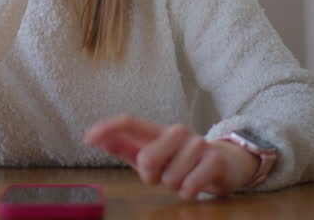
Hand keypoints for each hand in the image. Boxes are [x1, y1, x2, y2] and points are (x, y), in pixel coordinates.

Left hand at [83, 115, 258, 199]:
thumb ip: (124, 147)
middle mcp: (177, 132)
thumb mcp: (153, 155)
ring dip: (174, 186)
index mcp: (158, 131)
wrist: (225, 164)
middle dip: (150, 176)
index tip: (87, 138)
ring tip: (184, 178)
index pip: (129, 121)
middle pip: (146, 157)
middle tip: (163, 176)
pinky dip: (188, 193)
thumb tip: (93, 138)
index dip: (107, 128)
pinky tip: (195, 184)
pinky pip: (189, 187)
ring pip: (169, 178)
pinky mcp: (214, 159)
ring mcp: (197, 143)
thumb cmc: (181, 162)